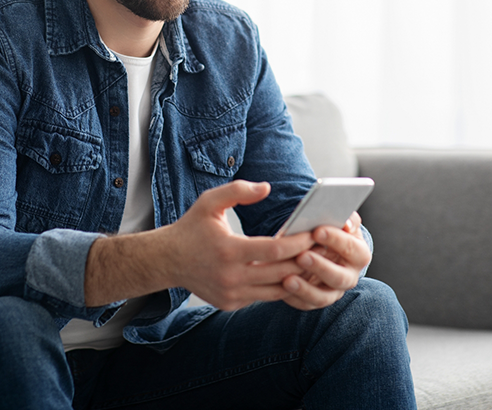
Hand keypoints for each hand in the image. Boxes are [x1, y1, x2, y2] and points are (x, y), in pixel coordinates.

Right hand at [164, 180, 315, 310]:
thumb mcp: (209, 201)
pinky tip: (291, 272)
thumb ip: (238, 191)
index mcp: (229, 250)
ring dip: (297, 277)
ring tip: (314, 262)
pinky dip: (279, 286)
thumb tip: (267, 187)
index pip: (275, 250)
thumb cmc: (191, 228)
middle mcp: (231, 277)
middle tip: (324, 248)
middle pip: (282, 273)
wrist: (167, 260)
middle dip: (306, 260)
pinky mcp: (231, 303)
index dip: (299, 242)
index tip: (315, 232)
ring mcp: (232, 294)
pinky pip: (263, 297)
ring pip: (277, 291)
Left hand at [280, 212, 371, 310]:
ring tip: (288, 279)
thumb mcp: (338, 219)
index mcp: (358, 253)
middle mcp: (349, 276)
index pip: (352, 249)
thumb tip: (346, 222)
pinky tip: (281, 287)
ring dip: (305, 288)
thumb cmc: (328, 229)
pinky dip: (294, 297)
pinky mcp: (316, 300)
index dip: (336, 240)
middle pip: (339, 277)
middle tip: (302, 256)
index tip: (317, 231)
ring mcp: (333, 291)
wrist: (320, 246)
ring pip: (323, 296)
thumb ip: (343, 216)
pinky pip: (306, 304)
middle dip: (320, 266)